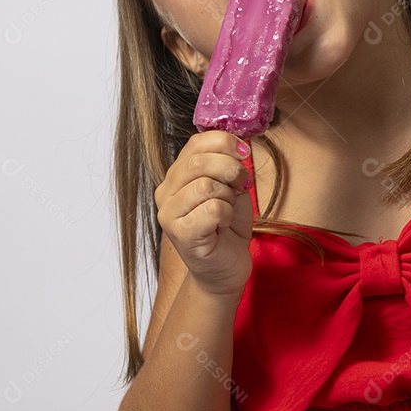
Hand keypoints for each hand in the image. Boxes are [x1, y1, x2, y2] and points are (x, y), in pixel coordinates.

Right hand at [154, 131, 255, 298]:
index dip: (224, 142)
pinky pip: (212, 209)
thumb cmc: (227, 226)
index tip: (244, 152)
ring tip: (228, 210)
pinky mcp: (180, 234)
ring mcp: (169, 214)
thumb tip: (238, 142)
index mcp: (176, 175)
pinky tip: (222, 226)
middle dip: (231, 169)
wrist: (227, 268)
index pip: (196, 142)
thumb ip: (227, 162)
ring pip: (206, 185)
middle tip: (242, 184)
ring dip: (229, 197)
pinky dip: (227, 215)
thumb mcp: (230, 186)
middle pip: (200, 161)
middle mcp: (166, 192)